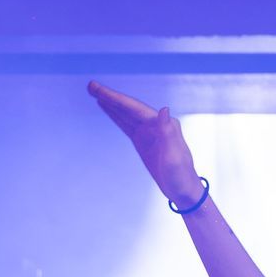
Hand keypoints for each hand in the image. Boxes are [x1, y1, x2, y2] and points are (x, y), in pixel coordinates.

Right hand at [88, 81, 203, 209]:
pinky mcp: (144, 140)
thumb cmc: (181, 175)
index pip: (134, 108)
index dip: (115, 98)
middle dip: (109, 96)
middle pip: (128, 107)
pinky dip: (116, 115)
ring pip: (126, 114)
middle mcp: (156, 123)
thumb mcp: (174, 156)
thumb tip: (164, 109)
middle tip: (91, 86)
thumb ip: (168, 133)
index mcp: (163, 124)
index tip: (99, 90)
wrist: (183, 190)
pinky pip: (127, 124)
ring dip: (111, 103)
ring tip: (95, 93)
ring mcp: (150, 131)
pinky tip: (107, 109)